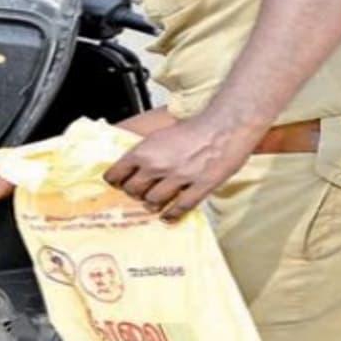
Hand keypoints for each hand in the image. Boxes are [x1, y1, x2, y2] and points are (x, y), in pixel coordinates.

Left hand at [102, 114, 262, 222]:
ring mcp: (178, 177)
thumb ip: (146, 153)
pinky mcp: (198, 187)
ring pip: (152, 201)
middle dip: (134, 193)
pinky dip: (171, 215)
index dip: (116, 181)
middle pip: (132, 190)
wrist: (224, 125)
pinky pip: (179, 208)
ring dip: (151, 204)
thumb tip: (134, 168)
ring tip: (154, 203)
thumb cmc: (195, 128)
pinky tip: (168, 215)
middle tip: (140, 192)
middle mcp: (157, 164)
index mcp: (145, 150)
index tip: (118, 183)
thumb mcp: (160, 136)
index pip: (116, 173)